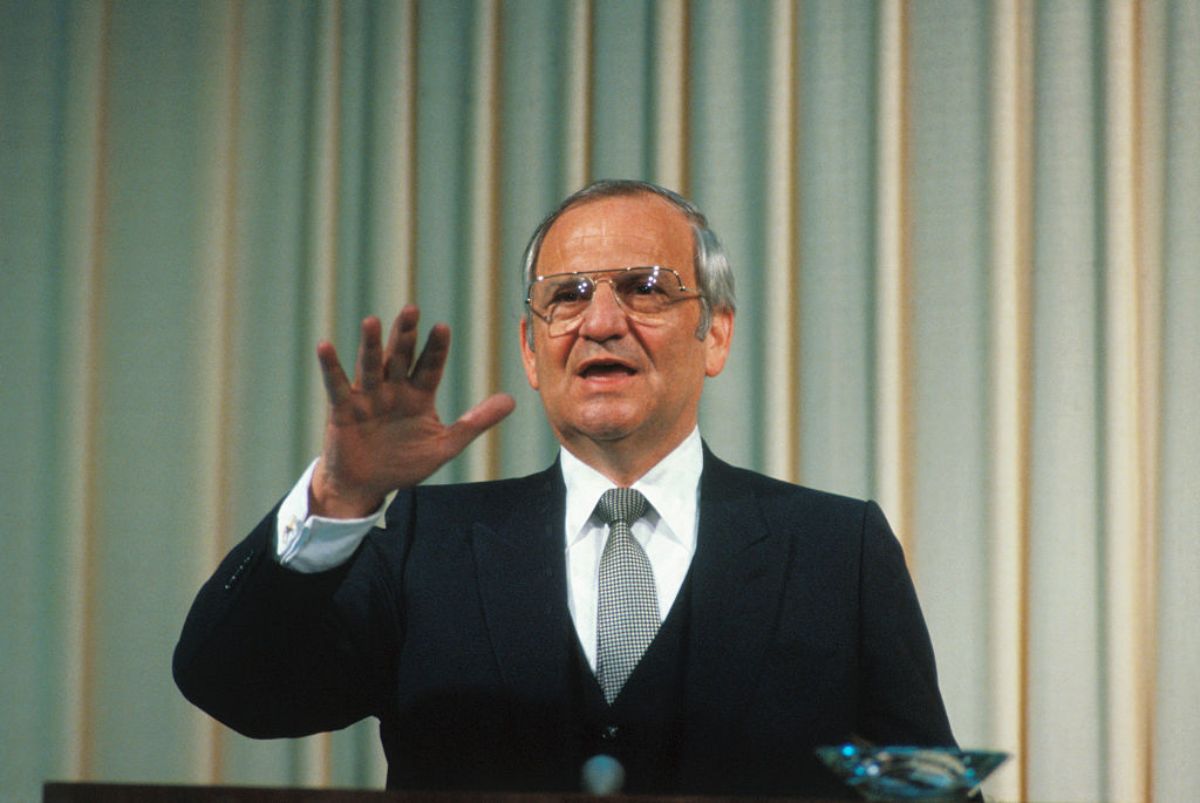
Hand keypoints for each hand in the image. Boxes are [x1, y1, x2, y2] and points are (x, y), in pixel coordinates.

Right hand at [310, 306, 515, 517]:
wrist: (368, 486)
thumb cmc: (405, 463)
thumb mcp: (446, 444)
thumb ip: (476, 422)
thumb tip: (512, 400)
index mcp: (418, 395)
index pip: (430, 366)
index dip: (435, 349)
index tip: (442, 328)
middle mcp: (393, 389)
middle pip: (401, 357)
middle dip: (406, 335)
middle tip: (411, 310)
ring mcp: (368, 397)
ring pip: (371, 365)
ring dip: (371, 344)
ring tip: (372, 321)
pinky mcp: (344, 409)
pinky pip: (337, 386)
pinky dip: (331, 367)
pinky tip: (325, 346)